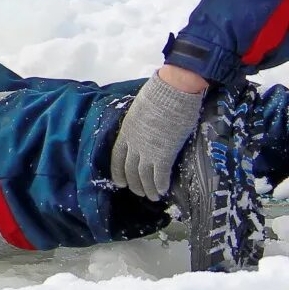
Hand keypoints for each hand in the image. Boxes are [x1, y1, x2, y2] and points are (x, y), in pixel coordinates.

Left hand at [110, 69, 206, 199]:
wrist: (172, 92)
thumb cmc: (158, 96)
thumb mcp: (140, 111)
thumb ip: (140, 124)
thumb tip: (146, 127)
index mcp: (126, 132)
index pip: (117, 156)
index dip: (118, 171)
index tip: (120, 182)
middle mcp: (134, 144)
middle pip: (129, 169)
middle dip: (133, 183)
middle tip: (137, 192)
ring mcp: (147, 150)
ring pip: (143, 175)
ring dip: (146, 188)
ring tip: (151, 197)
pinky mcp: (164, 154)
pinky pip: (160, 174)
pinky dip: (160, 184)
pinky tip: (162, 191)